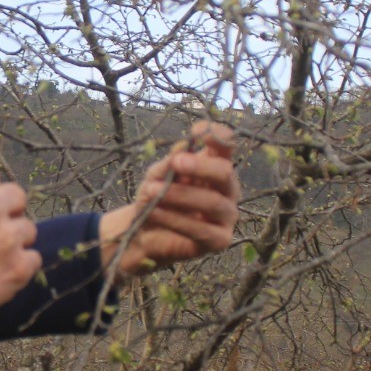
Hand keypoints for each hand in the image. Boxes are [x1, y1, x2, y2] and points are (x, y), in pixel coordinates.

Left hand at [99, 121, 239, 278]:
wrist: (143, 232)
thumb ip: (169, 163)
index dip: (216, 136)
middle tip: (176, 163)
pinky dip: (175, 219)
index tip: (196, 131)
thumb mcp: (156, 176)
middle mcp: (228, 189)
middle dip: (200, 166)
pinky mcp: (220, 240)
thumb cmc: (155, 197)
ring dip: (179, 195)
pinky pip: (201, 229)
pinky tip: (155, 211)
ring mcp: (227, 215)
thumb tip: (182, 148)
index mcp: (216, 166)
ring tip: (151, 191)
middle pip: (225, 172)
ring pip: (212, 202)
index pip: (226, 146)